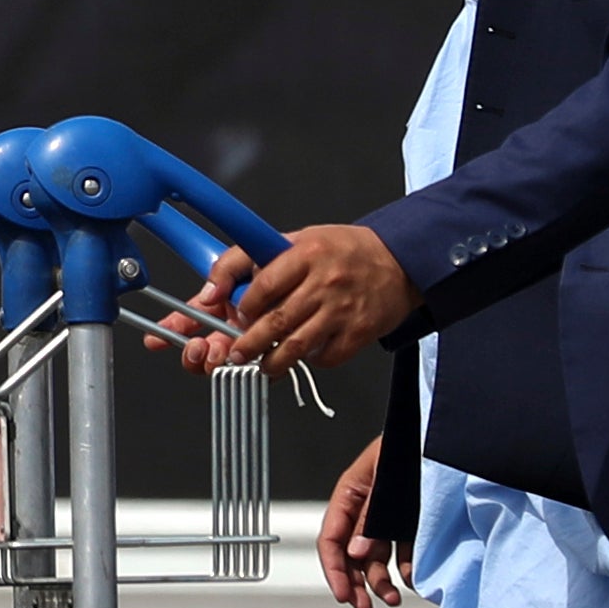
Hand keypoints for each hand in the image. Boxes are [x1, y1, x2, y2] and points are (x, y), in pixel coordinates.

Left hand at [164, 222, 419, 377]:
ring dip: (273, 362)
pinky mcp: (359, 332)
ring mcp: (343, 309)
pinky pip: (326, 357)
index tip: (235, 317)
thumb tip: (210, 291)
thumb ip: (251, 261)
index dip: (244, 308)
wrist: (398, 261)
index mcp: (305, 253)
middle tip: (235, 355)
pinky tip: (303, 357)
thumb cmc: (341, 251)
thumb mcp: (296, 241)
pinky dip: (309, 362)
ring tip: (261, 366)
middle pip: (276, 321)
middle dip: (248, 344)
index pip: (264, 285)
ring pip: (297, 346)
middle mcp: (324, 281)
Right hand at [316, 433, 408, 607]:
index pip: (331, 538)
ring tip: (392, 598)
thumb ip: (372, 516)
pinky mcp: (411, 522)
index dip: (334, 569)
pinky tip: (412, 579)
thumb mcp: (388, 479)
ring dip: (380, 582)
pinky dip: (406, 569)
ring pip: (375, 558)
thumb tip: (357, 552)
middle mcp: (366, 508)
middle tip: (363, 607)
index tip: (343, 594)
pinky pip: (403, 552)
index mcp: (351, 493)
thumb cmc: (413, 443)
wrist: (447, 434)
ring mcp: (388, 516)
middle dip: (355, 583)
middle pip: (351, 554)